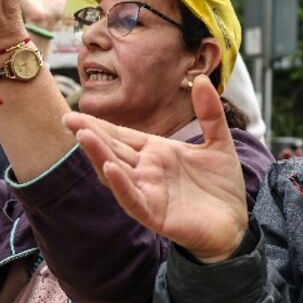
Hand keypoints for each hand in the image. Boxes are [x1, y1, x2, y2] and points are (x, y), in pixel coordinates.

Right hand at [64, 76, 248, 263]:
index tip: (76, 110)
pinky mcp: (156, 215)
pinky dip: (121, 185)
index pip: (121, 135)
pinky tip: (110, 169)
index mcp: (155, 152)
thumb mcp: (218, 142)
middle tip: (67, 118)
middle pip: (112, 150)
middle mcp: (146, 171)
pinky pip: (133, 200)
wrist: (235, 223)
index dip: (99, 124)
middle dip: (90, 135)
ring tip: (83, 136)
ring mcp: (148, 193)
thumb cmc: (221, 185)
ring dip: (99, 155)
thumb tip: (199, 79)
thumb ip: (209, 112)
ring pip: (116, 172)